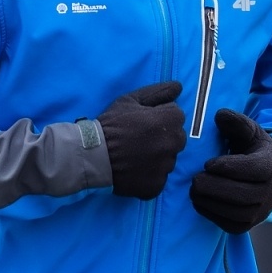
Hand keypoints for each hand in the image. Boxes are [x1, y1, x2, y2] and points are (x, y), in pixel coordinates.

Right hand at [96, 81, 185, 199]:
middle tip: (141, 140)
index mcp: (170, 121)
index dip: (160, 117)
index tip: (145, 122)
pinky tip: (135, 169)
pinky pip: (159, 178)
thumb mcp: (130, 100)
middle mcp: (173, 144)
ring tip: (136, 156)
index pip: (177, 116)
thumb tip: (179, 86)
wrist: (92, 155)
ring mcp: (166, 167)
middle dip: (163, 137)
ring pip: (168, 159)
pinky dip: (150, 175)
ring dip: (158, 157)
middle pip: (177, 139)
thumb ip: (158, 92)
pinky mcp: (157, 186)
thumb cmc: (111, 124)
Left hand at [189, 109, 271, 232]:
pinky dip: (211, 214)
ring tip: (194, 190)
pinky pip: (228, 224)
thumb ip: (236, 122)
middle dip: (214, 187)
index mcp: (270, 167)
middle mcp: (269, 193)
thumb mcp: (250, 132)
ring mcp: (259, 212)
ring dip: (209, 202)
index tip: (207, 163)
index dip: (226, 167)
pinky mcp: (248, 225)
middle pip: (240, 195)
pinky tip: (200, 201)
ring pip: (233, 212)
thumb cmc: (255, 150)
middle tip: (194, 179)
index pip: (249, 170)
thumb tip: (219, 115)